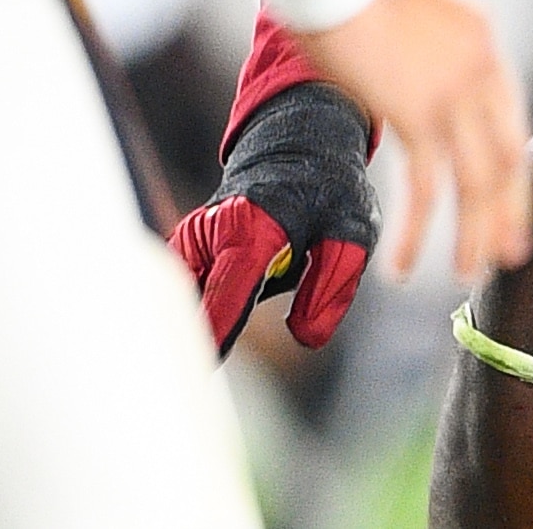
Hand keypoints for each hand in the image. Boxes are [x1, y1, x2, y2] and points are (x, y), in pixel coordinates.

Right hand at [170, 81, 379, 352]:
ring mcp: (193, 238)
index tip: (204, 369)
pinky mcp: (186, 248)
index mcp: (253, 226)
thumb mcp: (352, 230)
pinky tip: (190, 344)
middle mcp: (211, 230)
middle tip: (181, 387)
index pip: (227, 289)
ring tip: (184, 367)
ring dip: (188, 327)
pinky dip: (190, 314)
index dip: (217, 329)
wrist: (299, 145)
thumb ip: (332, 285)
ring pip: (180, 296)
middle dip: (188, 339)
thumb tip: (307, 337)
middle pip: (190, 298)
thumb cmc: (329, 190)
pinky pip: (182, 290)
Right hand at [296, 0, 532, 288]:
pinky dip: (417, 231)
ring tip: (470, 274)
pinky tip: (402, 265)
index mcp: (484, 42)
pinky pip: (425, 188)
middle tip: (508, 255)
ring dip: (474, 234)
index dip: (512, 169)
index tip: (510, 204)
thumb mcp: (413, 14)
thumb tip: (415, 83)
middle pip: (506, 157)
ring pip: (477, 181)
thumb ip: (428, 53)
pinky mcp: (416, 112)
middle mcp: (481, 68)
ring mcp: (454, 91)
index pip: (511, 120)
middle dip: (509, 212)